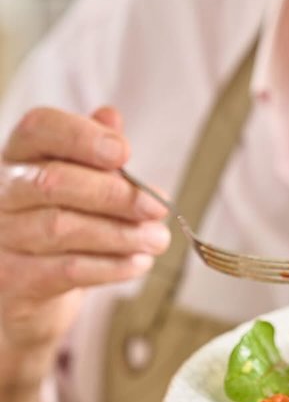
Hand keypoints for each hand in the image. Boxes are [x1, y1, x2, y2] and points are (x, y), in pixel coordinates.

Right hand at [0, 105, 169, 380]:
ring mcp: (2, 234)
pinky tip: (138, 262)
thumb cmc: (66, 214)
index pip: (39, 127)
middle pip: (52, 181)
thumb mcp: (83, 175)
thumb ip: (96, 146)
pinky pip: (65, 269)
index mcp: (23, 153)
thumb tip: (110, 116)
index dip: (82, 137)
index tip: (125, 152)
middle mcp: (3, 190)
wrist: (32, 285)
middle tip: (158, 206)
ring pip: (61, 228)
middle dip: (114, 194)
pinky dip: (110, 265)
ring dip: (120, 234)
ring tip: (157, 239)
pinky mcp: (12, 278)